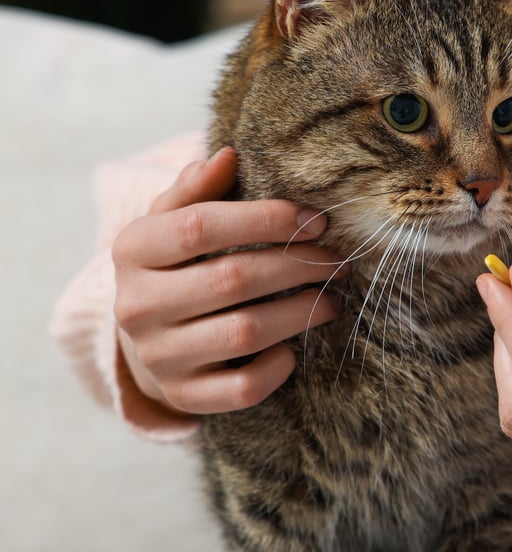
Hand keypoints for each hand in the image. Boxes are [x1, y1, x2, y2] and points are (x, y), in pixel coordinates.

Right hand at [110, 147, 345, 414]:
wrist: (147, 341)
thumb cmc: (177, 265)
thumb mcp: (174, 221)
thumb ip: (198, 189)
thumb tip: (226, 155)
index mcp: (133, 250)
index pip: (200, 227)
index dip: (267, 219)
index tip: (317, 220)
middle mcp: (136, 306)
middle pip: (233, 279)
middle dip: (298, 266)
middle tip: (338, 259)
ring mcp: (159, 356)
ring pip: (245, 332)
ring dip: (301, 311)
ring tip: (332, 297)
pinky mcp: (183, 396)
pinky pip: (243, 387)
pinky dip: (278, 366)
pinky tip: (294, 347)